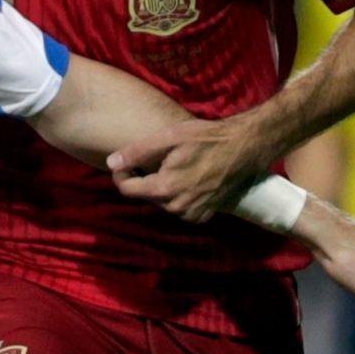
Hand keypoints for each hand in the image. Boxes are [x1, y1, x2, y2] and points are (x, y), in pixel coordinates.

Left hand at [107, 116, 268, 222]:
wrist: (244, 148)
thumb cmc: (206, 138)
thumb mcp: (169, 137)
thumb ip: (137, 152)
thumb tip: (111, 163)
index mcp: (164, 188)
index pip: (127, 189)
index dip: (122, 174)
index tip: (127, 163)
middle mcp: (176, 207)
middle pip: (146, 196)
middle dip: (145, 180)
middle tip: (157, 160)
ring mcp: (191, 214)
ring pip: (163, 203)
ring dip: (163, 189)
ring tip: (176, 167)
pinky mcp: (204, 216)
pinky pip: (180, 209)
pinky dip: (179, 197)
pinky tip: (189, 180)